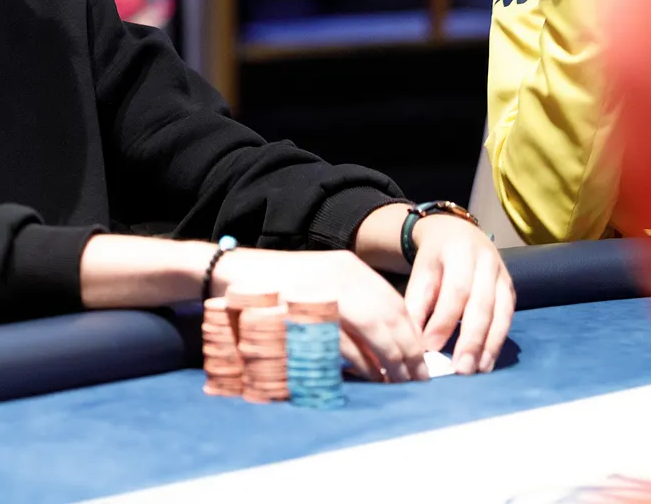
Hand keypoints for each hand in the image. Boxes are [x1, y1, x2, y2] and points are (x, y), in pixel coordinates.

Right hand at [214, 248, 429, 382]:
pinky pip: (341, 341)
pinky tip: (368, 376)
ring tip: (398, 382)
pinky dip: (358, 361)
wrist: (229, 270)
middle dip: (407, 351)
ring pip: (372, 328)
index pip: (393, 302)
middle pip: (389, 316)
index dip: (410, 334)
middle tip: (417, 379)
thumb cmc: (276, 286)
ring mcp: (323, 289)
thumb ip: (351, 306)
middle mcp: (340, 274)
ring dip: (389, 359)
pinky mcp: (304, 308)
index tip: (421, 360)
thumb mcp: (320, 286)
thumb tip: (388, 344)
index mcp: (348, 267)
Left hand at [402, 215, 514, 374]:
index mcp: (459, 252)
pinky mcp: (511, 289)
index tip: (429, 348)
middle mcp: (487, 262)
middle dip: (471, 340)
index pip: (455, 291)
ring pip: (500, 313)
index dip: (443, 321)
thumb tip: (413, 340)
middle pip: (481, 305)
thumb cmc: (435, 259)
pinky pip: (508, 317)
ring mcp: (503, 275)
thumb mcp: (421, 272)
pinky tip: (487, 361)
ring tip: (477, 371)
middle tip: (460, 370)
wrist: (458, 234)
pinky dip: (498, 341)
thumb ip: (417, 302)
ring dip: (489, 345)